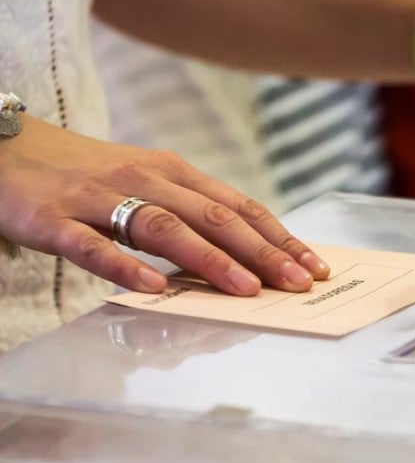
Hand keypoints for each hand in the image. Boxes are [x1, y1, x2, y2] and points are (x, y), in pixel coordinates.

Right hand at [0, 116, 329, 295]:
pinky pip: (92, 245)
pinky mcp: (51, 218)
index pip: (239, 206)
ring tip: (248, 290)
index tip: (314, 265)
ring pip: (164, 228)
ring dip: (212, 261)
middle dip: (264, 252)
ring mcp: (96, 198)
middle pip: (214, 217)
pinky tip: (156, 289)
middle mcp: (142, 179)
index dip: (280, 237)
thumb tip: (242, 252)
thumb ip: (186, 211)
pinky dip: (126, 267)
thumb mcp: (143, 183)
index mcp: (170, 172)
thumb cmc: (80, 174)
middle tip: (300, 284)